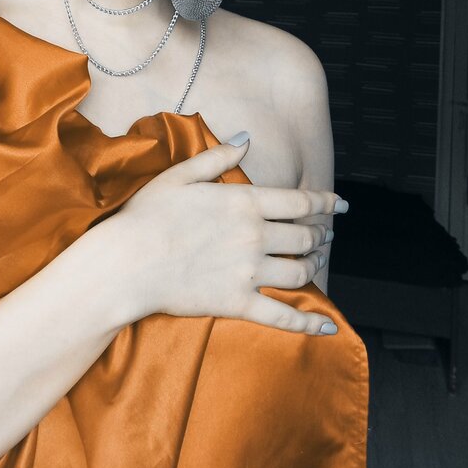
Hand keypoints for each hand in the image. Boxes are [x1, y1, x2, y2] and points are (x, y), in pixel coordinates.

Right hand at [110, 136, 344, 334]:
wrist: (126, 262)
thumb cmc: (147, 215)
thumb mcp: (180, 175)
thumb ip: (217, 157)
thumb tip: (246, 139)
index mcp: (243, 202)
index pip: (299, 202)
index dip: (325, 203)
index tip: (341, 206)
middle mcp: (254, 236)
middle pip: (304, 237)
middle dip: (319, 235)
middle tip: (324, 235)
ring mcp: (249, 272)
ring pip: (300, 272)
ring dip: (314, 267)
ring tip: (317, 263)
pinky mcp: (238, 303)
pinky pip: (284, 317)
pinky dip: (310, 324)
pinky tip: (328, 328)